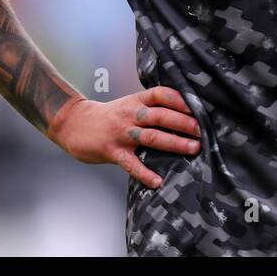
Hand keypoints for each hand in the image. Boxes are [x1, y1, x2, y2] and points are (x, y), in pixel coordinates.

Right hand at [48, 87, 200, 188]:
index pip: (161, 94)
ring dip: (174, 143)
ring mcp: (121, 133)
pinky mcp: (112, 151)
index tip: (198, 106)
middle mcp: (130, 114)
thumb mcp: (130, 104)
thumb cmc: (110, 116)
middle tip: (202, 130)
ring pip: (150, 137)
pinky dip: (145, 173)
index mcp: (136, 100)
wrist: (74, 124)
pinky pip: (131, 164)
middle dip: (183, 123)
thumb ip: (152, 108)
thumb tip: (185, 115)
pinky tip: (157, 181)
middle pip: (160, 116)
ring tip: (192, 149)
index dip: (180, 99)